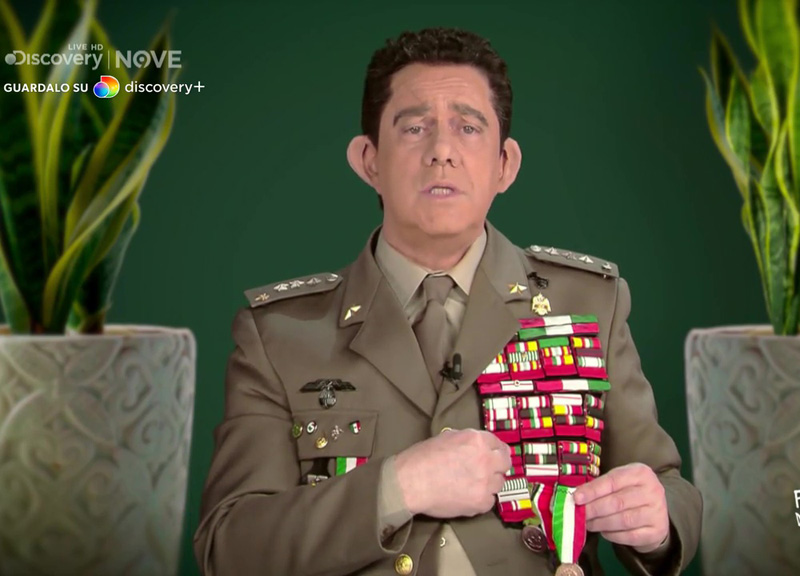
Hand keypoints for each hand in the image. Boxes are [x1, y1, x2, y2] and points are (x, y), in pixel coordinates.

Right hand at [394, 428, 510, 517]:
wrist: (410, 482)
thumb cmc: (423, 457)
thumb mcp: (447, 437)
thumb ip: (467, 440)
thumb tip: (476, 446)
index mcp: (477, 440)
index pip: (499, 444)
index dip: (495, 450)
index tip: (493, 455)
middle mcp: (486, 460)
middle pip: (505, 463)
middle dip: (498, 465)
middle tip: (486, 470)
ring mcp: (486, 483)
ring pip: (499, 483)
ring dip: (489, 483)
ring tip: (473, 484)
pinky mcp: (481, 503)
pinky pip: (490, 500)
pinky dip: (481, 499)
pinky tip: (467, 496)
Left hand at [573, 462, 668, 552]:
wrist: (655, 510)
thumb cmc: (630, 491)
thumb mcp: (619, 481)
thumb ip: (600, 486)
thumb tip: (577, 497)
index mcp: (640, 473)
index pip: (612, 481)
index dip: (592, 491)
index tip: (576, 498)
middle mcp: (652, 491)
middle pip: (618, 502)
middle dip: (594, 509)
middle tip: (580, 514)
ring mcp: (657, 512)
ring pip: (624, 520)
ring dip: (601, 523)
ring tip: (589, 523)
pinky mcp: (657, 531)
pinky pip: (630, 536)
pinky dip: (613, 535)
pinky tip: (604, 532)